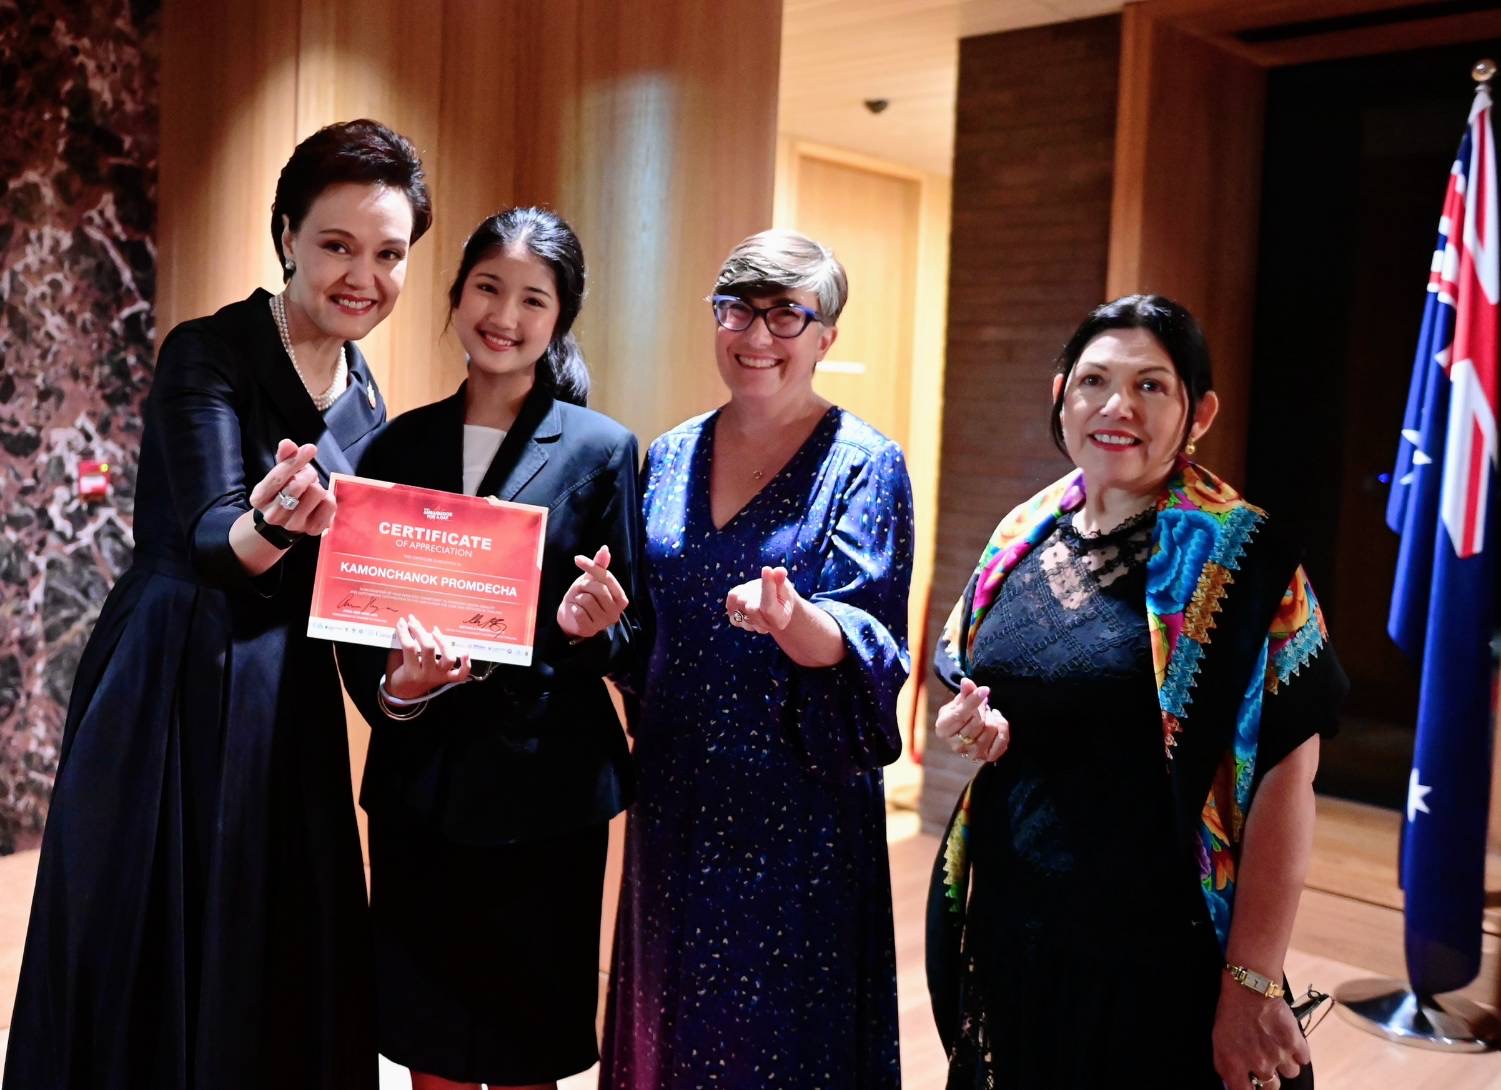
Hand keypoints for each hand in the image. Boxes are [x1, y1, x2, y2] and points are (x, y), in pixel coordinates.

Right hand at [248, 438, 336, 535]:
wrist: (287, 521)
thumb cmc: (284, 490)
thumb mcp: (280, 474)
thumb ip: (284, 457)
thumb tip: (287, 443)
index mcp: (259, 498)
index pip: (278, 477)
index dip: (296, 460)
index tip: (310, 448)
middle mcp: (273, 515)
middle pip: (297, 485)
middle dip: (308, 473)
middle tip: (309, 473)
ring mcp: (293, 525)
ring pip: (315, 493)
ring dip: (318, 485)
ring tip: (312, 488)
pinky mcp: (313, 530)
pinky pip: (329, 504)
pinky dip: (329, 497)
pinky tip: (320, 500)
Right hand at [386, 613, 471, 699]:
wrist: (406, 693)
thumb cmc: (401, 674)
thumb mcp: (395, 661)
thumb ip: (400, 646)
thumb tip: (405, 625)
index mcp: (411, 672)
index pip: (409, 647)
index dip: (404, 632)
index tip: (402, 622)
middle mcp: (427, 675)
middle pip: (428, 649)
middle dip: (420, 631)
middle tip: (414, 622)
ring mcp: (439, 676)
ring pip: (448, 659)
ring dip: (443, 643)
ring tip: (434, 631)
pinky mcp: (447, 678)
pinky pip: (461, 674)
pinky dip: (466, 664)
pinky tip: (465, 653)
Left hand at [557, 545, 628, 639]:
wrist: (570, 617)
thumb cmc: (584, 596)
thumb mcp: (592, 579)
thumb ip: (600, 566)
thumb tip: (605, 549)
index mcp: (621, 598)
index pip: (607, 578)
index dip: (591, 567)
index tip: (577, 559)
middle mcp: (616, 612)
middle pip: (598, 588)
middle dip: (584, 585)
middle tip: (580, 590)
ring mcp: (604, 623)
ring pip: (587, 600)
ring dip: (578, 598)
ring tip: (579, 602)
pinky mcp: (590, 630)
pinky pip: (579, 612)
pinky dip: (574, 609)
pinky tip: (576, 612)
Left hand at [725, 566, 797, 634]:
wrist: (771, 606)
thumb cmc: (781, 594)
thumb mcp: (784, 586)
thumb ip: (780, 580)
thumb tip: (780, 571)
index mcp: (780, 620)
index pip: (768, 606)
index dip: (767, 586)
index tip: (767, 569)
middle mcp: (763, 626)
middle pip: (751, 607)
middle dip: (754, 590)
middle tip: (761, 580)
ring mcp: (748, 625)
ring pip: (739, 602)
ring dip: (746, 591)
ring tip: (755, 590)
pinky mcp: (735, 620)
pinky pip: (730, 602)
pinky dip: (737, 594)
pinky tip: (746, 594)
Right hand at [934, 678, 1009, 762]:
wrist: (964, 734)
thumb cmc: (958, 716)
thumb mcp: (957, 703)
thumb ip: (964, 693)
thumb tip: (966, 682)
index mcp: (943, 729)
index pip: (960, 714)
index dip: (973, 701)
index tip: (984, 689)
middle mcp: (956, 745)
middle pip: (977, 721)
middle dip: (983, 708)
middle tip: (983, 703)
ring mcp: (972, 753)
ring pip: (990, 729)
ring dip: (992, 717)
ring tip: (988, 713)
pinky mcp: (987, 757)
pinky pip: (1002, 740)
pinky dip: (1003, 727)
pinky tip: (997, 721)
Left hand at [1213, 975, 1309, 1089]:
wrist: (1250, 987)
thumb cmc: (1231, 1012)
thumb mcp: (1218, 1040)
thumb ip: (1225, 1066)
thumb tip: (1232, 1085)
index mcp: (1236, 1065)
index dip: (1250, 1089)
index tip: (1252, 1084)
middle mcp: (1259, 1066)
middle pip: (1272, 1087)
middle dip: (1269, 1078)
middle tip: (1265, 1062)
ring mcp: (1280, 1056)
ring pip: (1291, 1073)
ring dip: (1285, 1063)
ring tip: (1276, 1045)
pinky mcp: (1296, 1044)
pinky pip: (1303, 1059)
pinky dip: (1299, 1051)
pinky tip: (1288, 1039)